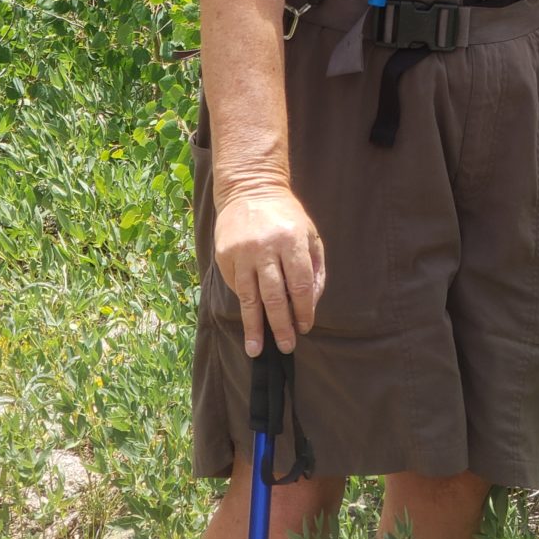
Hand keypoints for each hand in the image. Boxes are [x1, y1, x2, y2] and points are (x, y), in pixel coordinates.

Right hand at [213, 186, 325, 356]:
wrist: (250, 189)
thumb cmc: (286, 216)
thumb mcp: (309, 235)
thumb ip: (314, 270)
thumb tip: (309, 306)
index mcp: (291, 240)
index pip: (300, 285)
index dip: (304, 310)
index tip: (305, 327)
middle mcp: (265, 247)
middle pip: (275, 296)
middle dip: (282, 326)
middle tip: (287, 347)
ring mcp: (242, 252)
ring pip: (250, 298)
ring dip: (254, 327)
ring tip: (256, 349)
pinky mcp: (224, 256)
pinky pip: (237, 287)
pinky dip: (245, 304)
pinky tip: (250, 317)